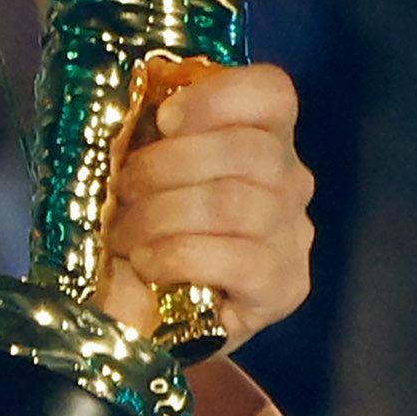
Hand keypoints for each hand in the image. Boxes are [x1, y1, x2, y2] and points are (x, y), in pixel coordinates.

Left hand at [93, 64, 315, 355]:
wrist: (143, 321)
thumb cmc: (145, 239)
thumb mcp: (146, 178)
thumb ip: (154, 140)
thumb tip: (132, 113)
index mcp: (265, 141)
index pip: (272, 94)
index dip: (217, 97)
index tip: (165, 120)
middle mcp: (292, 184)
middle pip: (249, 149)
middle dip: (167, 165)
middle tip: (123, 189)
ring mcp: (293, 238)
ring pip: (234, 203)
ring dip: (162, 214)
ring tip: (125, 234)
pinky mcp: (283, 288)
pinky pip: (234, 259)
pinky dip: (176, 256)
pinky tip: (148, 266)